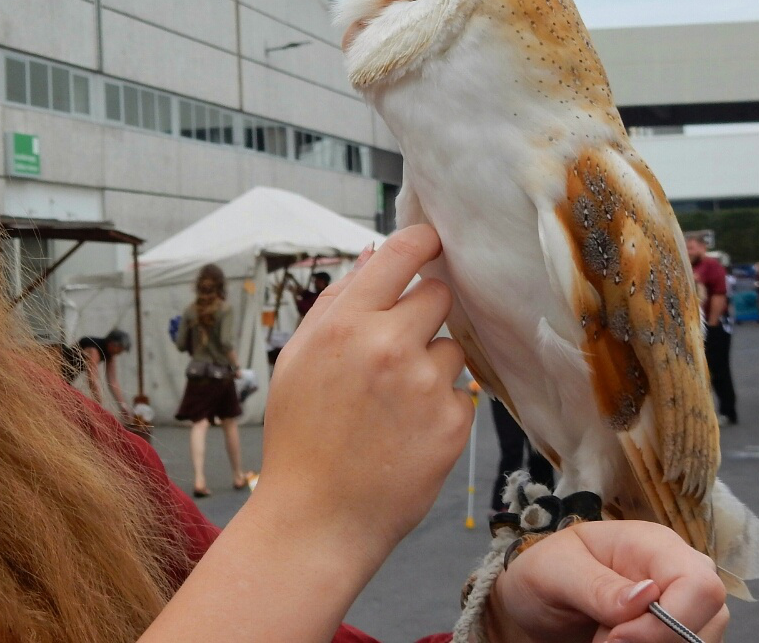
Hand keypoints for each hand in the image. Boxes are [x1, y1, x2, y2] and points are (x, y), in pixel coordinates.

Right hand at [251, 225, 471, 559]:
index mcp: (345, 324)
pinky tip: (407, 431)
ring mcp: (425, 386)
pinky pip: (461, 393)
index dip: (422, 242)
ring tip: (394, 403)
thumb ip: (336, 301)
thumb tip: (373, 255)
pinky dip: (440, 406)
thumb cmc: (300, 435)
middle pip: (439, 295)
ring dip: (432, 364)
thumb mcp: (298, 358)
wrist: (318, 516)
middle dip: (424, 311)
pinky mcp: (453, 425)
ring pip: (452, 347)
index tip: (430, 243)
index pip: (403, 255)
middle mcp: (389, 346)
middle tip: (398, 344)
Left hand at [486, 520, 727, 642]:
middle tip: (604, 640)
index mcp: (652, 543)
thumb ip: (596, 585)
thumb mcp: (553, 572)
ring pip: (701, 641)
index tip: (617, 638)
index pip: (699, 584)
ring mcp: (683, 604)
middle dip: (656, 641)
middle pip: (711, 618)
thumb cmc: (543, 575)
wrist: (534, 603)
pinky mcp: (676, 630)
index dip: (669, 621)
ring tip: (604, 638)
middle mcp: (677, 571)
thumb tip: (647, 596)